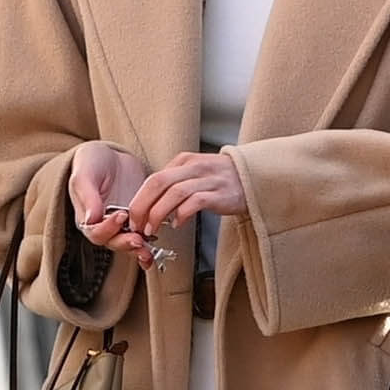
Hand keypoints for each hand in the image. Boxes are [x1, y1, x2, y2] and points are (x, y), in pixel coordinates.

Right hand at [68, 142, 154, 264]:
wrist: (111, 155)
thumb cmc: (92, 163)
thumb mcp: (85, 175)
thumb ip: (87, 196)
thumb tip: (90, 218)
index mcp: (87, 218)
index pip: (96, 232)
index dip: (108, 228)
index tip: (120, 215)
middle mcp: (104, 225)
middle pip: (113, 242)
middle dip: (126, 243)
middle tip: (138, 240)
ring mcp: (122, 223)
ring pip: (129, 242)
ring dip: (139, 248)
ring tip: (148, 250)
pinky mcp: (138, 218)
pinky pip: (143, 234)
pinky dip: (149, 242)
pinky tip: (156, 245)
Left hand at [126, 152, 247, 239]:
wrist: (255, 178)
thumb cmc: (221, 181)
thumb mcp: (195, 174)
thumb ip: (174, 184)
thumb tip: (150, 205)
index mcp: (184, 161)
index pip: (153, 178)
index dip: (138, 200)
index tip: (133, 218)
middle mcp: (194, 167)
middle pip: (159, 183)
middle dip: (143, 206)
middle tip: (137, 225)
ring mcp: (208, 179)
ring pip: (175, 192)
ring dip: (159, 212)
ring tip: (152, 228)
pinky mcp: (220, 193)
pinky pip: (196, 202)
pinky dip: (183, 213)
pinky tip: (178, 224)